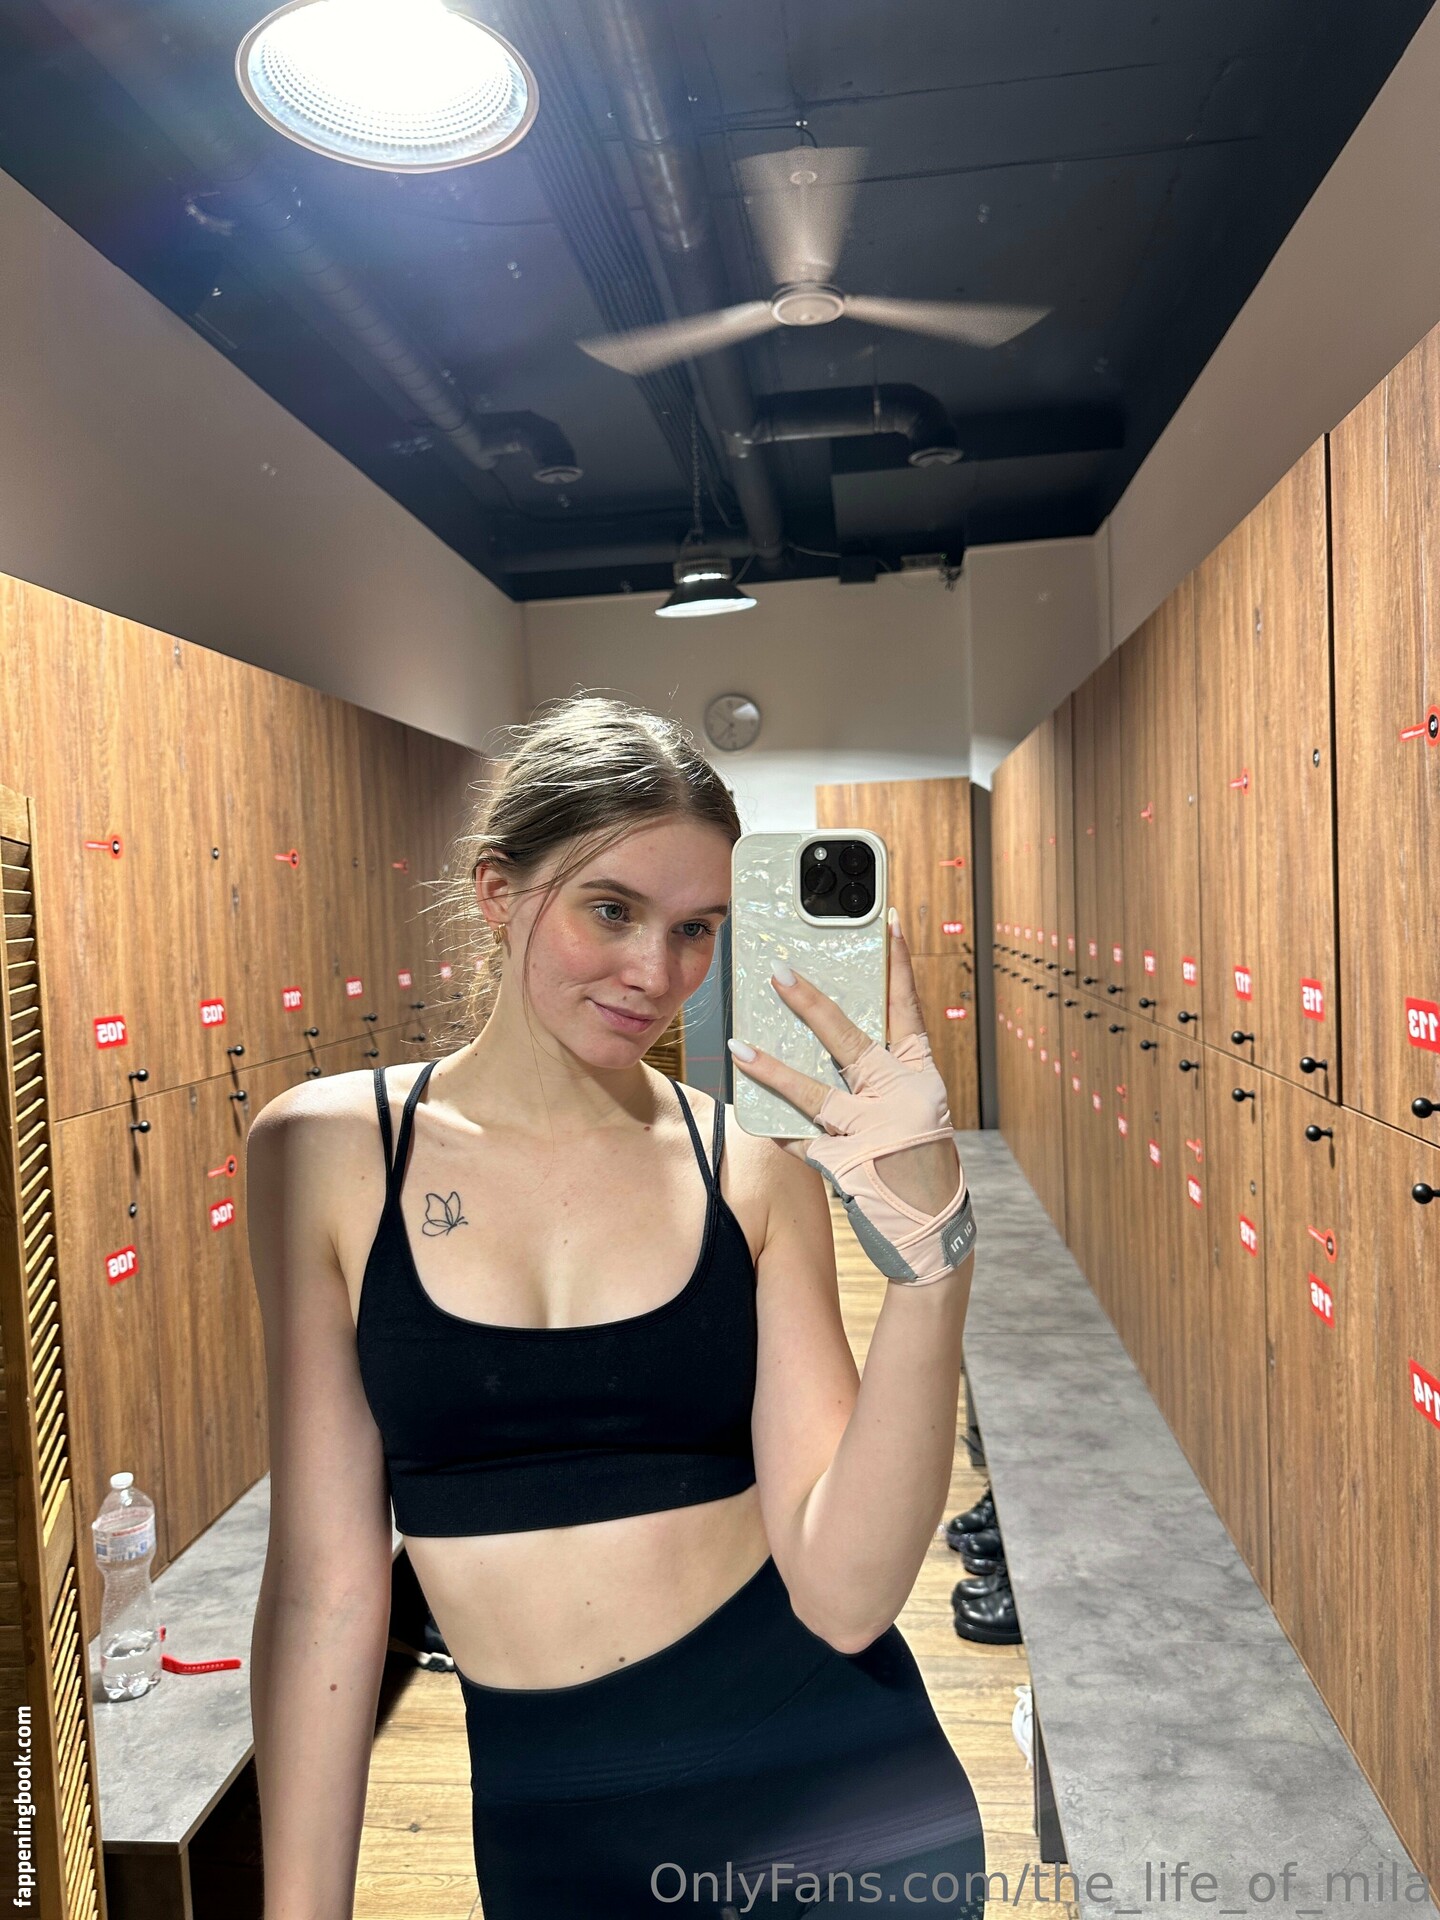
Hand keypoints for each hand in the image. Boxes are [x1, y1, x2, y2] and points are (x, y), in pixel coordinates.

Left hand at [728, 907, 963, 1219]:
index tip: (890, 921)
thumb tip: (828, 1038)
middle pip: (850, 1042)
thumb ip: (880, 1074)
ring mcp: (872, 1132)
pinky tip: (749, 1111)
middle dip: (812, 1007)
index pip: (907, 1009)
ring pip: (815, 1093)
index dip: (899, 964)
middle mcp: (898, 1098)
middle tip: (780, 973)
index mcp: (919, 1076)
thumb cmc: (920, 1160)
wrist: (933, 1228)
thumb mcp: (914, 1108)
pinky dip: (776, 1128)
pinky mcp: (847, 1165)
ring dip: (774, 1070)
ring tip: (740, 1047)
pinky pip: (800, 1141)